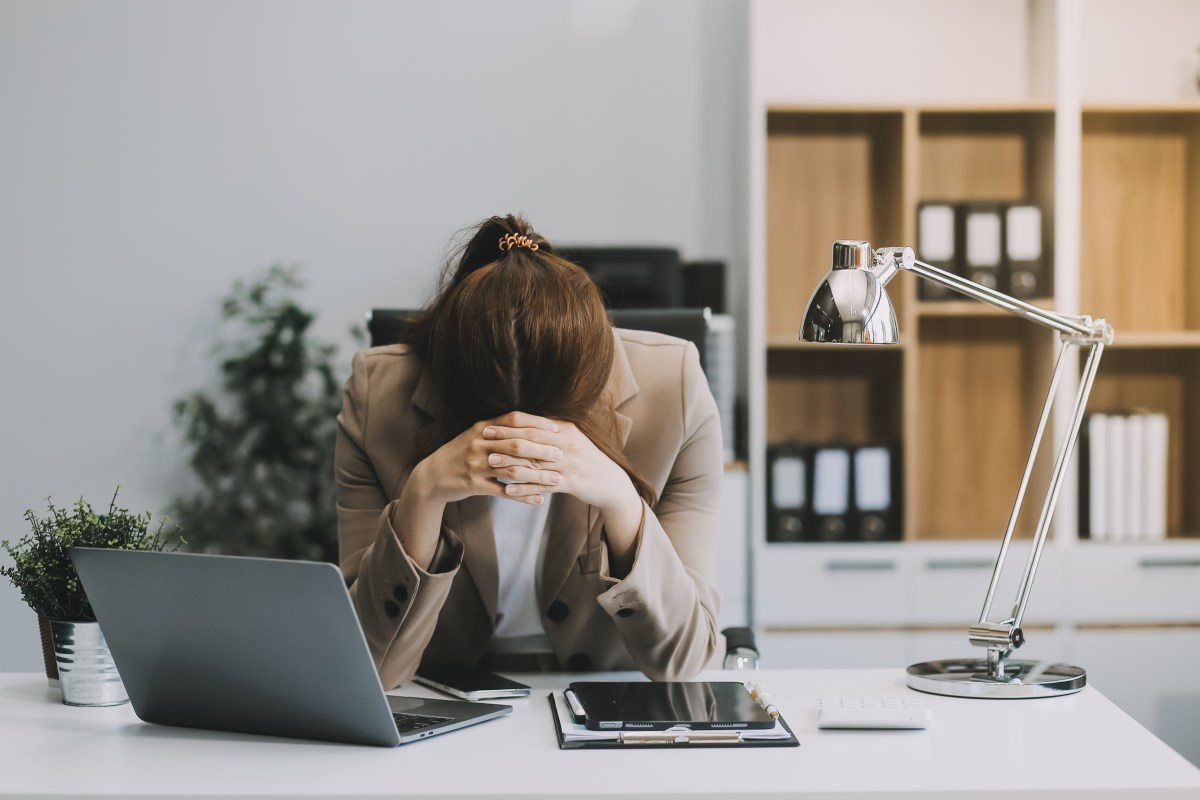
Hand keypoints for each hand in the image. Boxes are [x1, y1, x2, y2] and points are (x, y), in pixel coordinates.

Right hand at [411, 411, 564, 506]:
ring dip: (537, 475)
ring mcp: (476, 465)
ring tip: (556, 479)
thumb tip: (529, 425)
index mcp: (482, 427)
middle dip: (542, 449)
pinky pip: (503, 491)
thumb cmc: (459, 454)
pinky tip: (539, 499)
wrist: (432, 476)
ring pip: (513, 469)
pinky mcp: (474, 485)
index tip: (556, 429)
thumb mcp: (475, 435)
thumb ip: (498, 429)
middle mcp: (479, 443)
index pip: (513, 419)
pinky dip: (523, 496)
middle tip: (561, 454)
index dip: (536, 423)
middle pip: (516, 444)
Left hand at [482, 420, 625, 508]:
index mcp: (565, 430)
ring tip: (489, 463)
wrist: (610, 481)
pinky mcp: (570, 483)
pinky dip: (524, 488)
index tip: (488, 425)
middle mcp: (567, 444)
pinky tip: (507, 489)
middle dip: (505, 439)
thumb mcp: (571, 438)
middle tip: (483, 440)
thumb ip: (550, 430)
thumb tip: (524, 421)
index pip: (533, 424)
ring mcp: (569, 464)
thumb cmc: (586, 458)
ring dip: (509, 462)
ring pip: (534, 462)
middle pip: (531, 440)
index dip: (509, 424)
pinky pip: (542, 485)